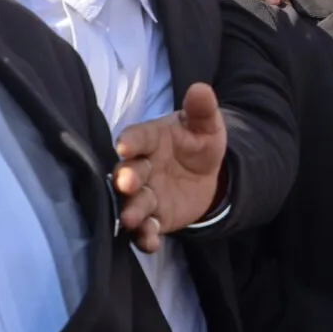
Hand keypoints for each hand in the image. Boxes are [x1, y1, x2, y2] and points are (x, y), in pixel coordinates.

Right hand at [113, 82, 229, 252]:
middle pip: (128, 173)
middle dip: (125, 179)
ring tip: (131, 218)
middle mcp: (141, 167)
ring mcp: (145, 194)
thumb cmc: (198, 143)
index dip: (130, 141)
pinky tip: (150, 243)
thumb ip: (202, 110)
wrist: (205, 174)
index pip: (136, 137)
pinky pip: (146, 229)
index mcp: (151, 139)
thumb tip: (202, 88)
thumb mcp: (207, 126)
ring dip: (131, 211)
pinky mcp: (154, 217)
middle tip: (125, 183)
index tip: (124, 145)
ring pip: (132, 203)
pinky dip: (145, 236)